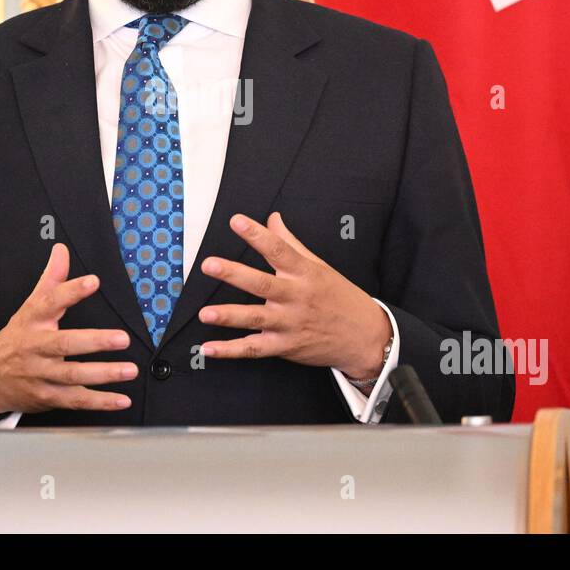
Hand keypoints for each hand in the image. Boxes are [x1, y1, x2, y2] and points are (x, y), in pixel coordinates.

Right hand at [0, 242, 136, 413]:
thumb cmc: (18, 337)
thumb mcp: (30, 306)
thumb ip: (51, 279)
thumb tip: (62, 250)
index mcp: (32, 321)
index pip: (50, 302)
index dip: (70, 291)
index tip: (92, 282)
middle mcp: (35, 348)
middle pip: (64, 344)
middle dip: (94, 342)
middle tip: (122, 338)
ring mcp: (41, 374)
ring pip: (73, 376)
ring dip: (104, 374)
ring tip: (130, 369)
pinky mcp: (48, 396)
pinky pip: (75, 400)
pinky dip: (100, 402)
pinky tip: (122, 400)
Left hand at [198, 212, 391, 379]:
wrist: (364, 337)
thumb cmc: (339, 297)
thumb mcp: (319, 266)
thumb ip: (290, 243)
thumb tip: (272, 218)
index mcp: (304, 273)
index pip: (279, 249)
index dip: (257, 234)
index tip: (237, 221)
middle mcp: (296, 297)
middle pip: (262, 284)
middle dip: (234, 274)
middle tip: (210, 264)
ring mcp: (290, 323)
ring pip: (256, 319)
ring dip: (229, 316)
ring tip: (205, 313)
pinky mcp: (286, 346)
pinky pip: (255, 349)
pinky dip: (231, 351)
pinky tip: (209, 348)